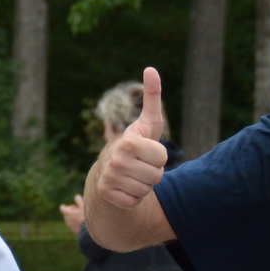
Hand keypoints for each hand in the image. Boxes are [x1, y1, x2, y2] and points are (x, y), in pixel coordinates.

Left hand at [59, 195, 84, 234]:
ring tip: (79, 215)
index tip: (63, 206)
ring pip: (69, 220)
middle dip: (70, 211)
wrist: (88, 230)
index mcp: (68, 213)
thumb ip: (79, 200)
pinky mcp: (74, 230)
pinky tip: (81, 221)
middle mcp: (67, 220)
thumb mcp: (83, 206)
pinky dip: (75, 222)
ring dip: (72, 217)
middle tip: (76, 209)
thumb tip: (76, 197)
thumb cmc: (85, 216)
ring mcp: (70, 226)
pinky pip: (73, 225)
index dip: (63, 207)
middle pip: (66, 214)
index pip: (62, 209)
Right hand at [93, 66, 169, 209]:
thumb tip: (151, 69)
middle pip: (156, 175)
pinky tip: (125, 188)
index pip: (162, 157)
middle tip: (140, 167)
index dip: (159, 157)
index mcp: (129, 142)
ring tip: (133, 177)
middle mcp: (116, 160)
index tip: (147, 153)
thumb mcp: (147, 123)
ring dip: (143, 186)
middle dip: (152, 173)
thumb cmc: (136, 145)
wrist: (108, 171)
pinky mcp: (107, 195)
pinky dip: (132, 198)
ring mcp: (110, 178)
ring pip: (146, 190)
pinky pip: (134, 202)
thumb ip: (152, 97)